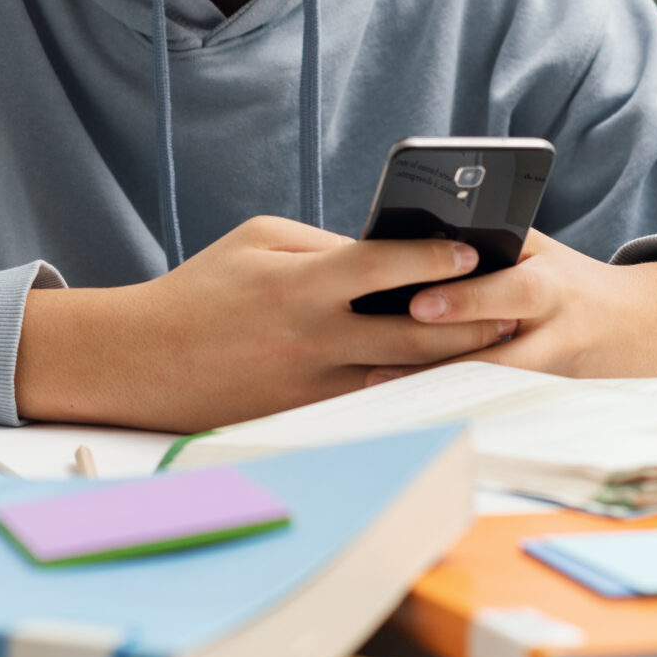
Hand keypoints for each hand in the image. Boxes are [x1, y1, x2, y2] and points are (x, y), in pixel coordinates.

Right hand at [15, 215, 516, 431]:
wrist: (142, 361)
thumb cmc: (202, 289)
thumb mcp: (257, 240)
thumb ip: (325, 244)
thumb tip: (385, 252)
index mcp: (301, 284)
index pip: (383, 266)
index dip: (434, 257)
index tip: (475, 251)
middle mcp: (313, 339)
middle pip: (412, 335)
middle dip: (469, 323)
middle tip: (515, 310)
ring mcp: (312, 386)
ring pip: (401, 377)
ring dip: (451, 363)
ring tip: (496, 346)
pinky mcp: (306, 416)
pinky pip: (371, 401)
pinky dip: (408, 389)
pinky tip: (443, 379)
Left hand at [371, 231, 656, 382]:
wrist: (640, 328)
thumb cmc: (566, 278)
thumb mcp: (539, 252)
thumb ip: (492, 246)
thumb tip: (417, 235)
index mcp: (551, 286)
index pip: (509, 292)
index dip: (465, 300)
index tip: (417, 304)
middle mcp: (553, 335)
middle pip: (494, 357)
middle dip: (437, 362)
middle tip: (378, 369)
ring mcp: (548, 376)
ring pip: (486, 390)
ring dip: (433, 394)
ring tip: (376, 393)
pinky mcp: (541, 402)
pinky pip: (490, 405)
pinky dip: (448, 405)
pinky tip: (402, 410)